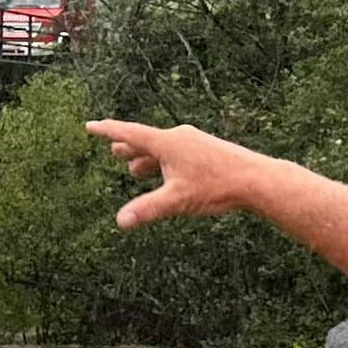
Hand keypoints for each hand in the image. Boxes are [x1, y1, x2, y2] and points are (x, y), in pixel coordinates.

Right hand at [87, 120, 269, 230]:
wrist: (256, 179)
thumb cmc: (217, 186)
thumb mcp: (177, 200)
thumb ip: (147, 209)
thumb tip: (121, 221)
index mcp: (167, 143)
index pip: (129, 134)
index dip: (107, 130)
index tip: (90, 126)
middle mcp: (180, 138)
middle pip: (146, 141)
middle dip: (128, 147)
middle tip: (113, 150)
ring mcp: (195, 142)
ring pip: (163, 148)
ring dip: (147, 158)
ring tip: (136, 168)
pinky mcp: (207, 150)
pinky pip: (178, 153)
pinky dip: (165, 162)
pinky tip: (170, 174)